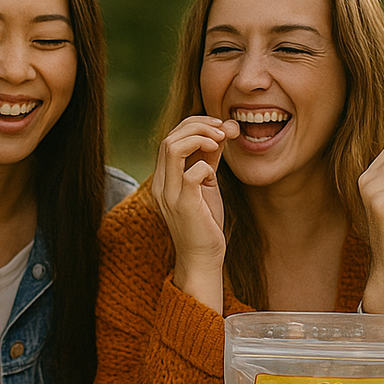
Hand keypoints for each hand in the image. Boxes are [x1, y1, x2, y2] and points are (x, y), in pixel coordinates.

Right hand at [150, 115, 239, 311]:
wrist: (202, 258)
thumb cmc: (205, 222)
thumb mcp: (207, 183)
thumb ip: (209, 158)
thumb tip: (223, 130)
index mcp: (164, 178)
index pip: (171, 138)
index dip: (194, 125)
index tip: (218, 126)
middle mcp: (161, 184)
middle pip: (169, 138)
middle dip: (198, 126)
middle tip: (223, 131)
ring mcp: (169, 195)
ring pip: (172, 148)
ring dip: (199, 138)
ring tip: (219, 142)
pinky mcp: (183, 205)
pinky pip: (190, 173)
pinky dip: (206, 164)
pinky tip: (214, 174)